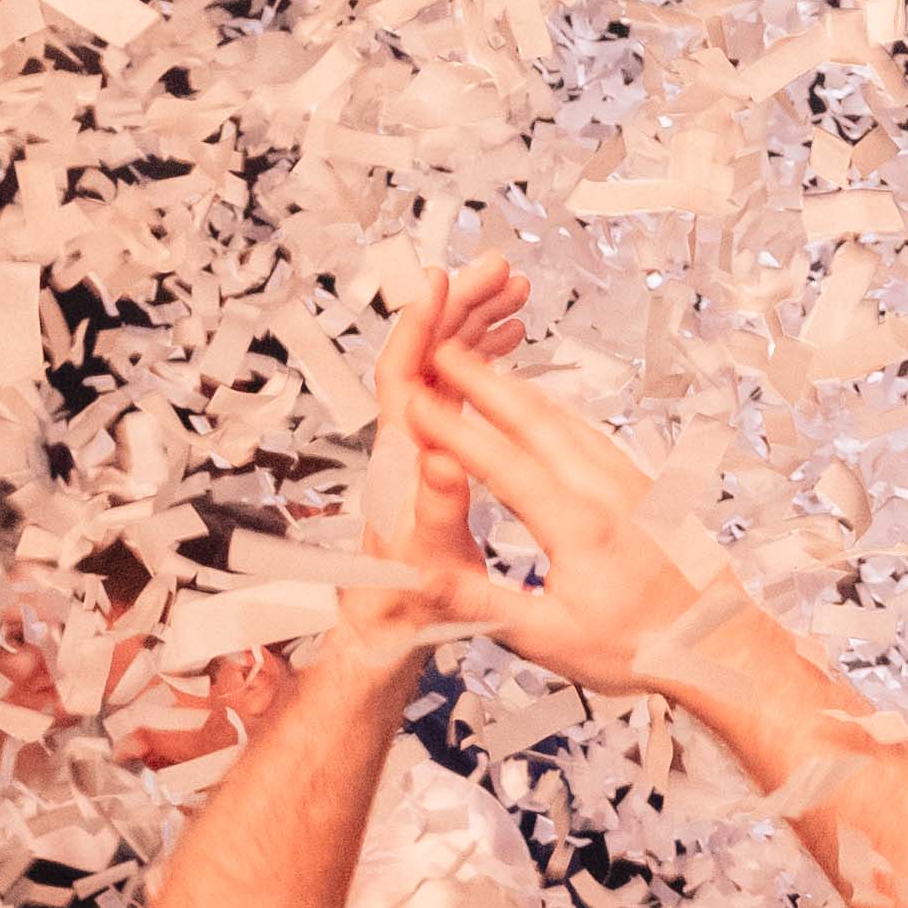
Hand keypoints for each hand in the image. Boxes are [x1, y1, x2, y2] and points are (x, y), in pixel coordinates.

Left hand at [346, 262, 531, 659]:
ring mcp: (423, 450)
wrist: (392, 635)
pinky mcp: (440, 461)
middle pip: (428, 356)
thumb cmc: (406, 608)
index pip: (402, 373)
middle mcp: (407, 445)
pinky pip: (461, 395)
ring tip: (515, 296)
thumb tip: (442, 457)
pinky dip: (485, 364)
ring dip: (477, 328)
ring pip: (447, 370)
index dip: (421, 322)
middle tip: (501, 273)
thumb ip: (436, 513)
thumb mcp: (429, 565)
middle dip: (462, 307)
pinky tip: (510, 349)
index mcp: (400, 461)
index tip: (445, 281)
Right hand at [402, 336, 730, 695]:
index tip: (416, 408)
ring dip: (520, 391)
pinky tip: (545, 409)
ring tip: (483, 368)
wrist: (721, 646)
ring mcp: (632, 484)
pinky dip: (557, 411)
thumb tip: (427, 579)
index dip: (453, 432)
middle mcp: (609, 493)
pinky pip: (592, 434)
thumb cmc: (644, 648)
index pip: (503, 464)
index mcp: (580, 527)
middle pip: (536, 421)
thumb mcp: (550, 639)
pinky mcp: (647, 488)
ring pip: (568, 421)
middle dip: (483, 383)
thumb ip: (483, 604)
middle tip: (444, 353)